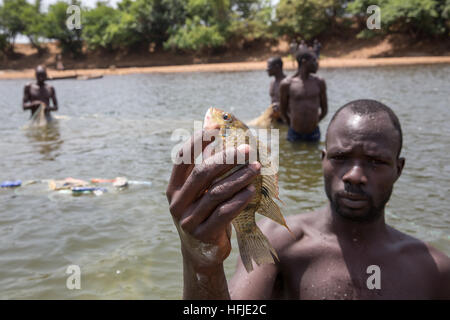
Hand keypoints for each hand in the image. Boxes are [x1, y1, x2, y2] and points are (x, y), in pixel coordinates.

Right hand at [166, 130, 259, 269]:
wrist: (200, 253)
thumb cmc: (204, 215)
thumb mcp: (199, 195)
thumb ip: (206, 173)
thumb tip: (224, 143)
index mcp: (173, 188)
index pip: (182, 159)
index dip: (197, 141)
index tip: (216, 128)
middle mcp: (177, 203)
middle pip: (202, 173)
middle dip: (226, 158)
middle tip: (246, 149)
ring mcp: (188, 220)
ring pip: (216, 192)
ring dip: (239, 177)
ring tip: (256, 168)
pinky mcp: (203, 234)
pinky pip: (224, 213)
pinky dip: (239, 200)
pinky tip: (251, 190)